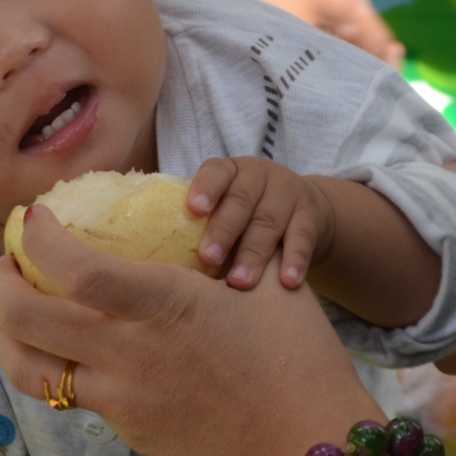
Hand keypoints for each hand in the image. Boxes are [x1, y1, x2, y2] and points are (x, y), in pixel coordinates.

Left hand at [0, 206, 380, 455]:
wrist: (308, 445)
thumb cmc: (298, 354)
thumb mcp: (258, 283)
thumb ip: (206, 256)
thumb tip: (174, 225)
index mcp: (162, 304)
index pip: (71, 267)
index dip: (36, 239)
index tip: (33, 219)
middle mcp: (128, 352)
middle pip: (24, 316)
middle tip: (6, 265)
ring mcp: (121, 399)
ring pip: (28, 368)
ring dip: (8, 333)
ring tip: (17, 313)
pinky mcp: (128, 430)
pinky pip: (71, 395)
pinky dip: (54, 365)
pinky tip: (73, 348)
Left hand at [186, 157, 333, 288]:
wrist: (304, 210)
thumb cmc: (243, 215)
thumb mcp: (224, 206)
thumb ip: (195, 221)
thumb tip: (144, 257)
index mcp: (228, 172)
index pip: (215, 172)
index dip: (205, 188)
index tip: (194, 209)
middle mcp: (258, 177)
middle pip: (241, 201)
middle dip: (224, 230)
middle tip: (209, 259)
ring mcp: (287, 194)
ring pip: (269, 222)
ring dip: (254, 253)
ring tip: (240, 283)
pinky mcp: (311, 216)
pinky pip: (303, 238)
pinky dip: (295, 260)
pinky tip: (287, 282)